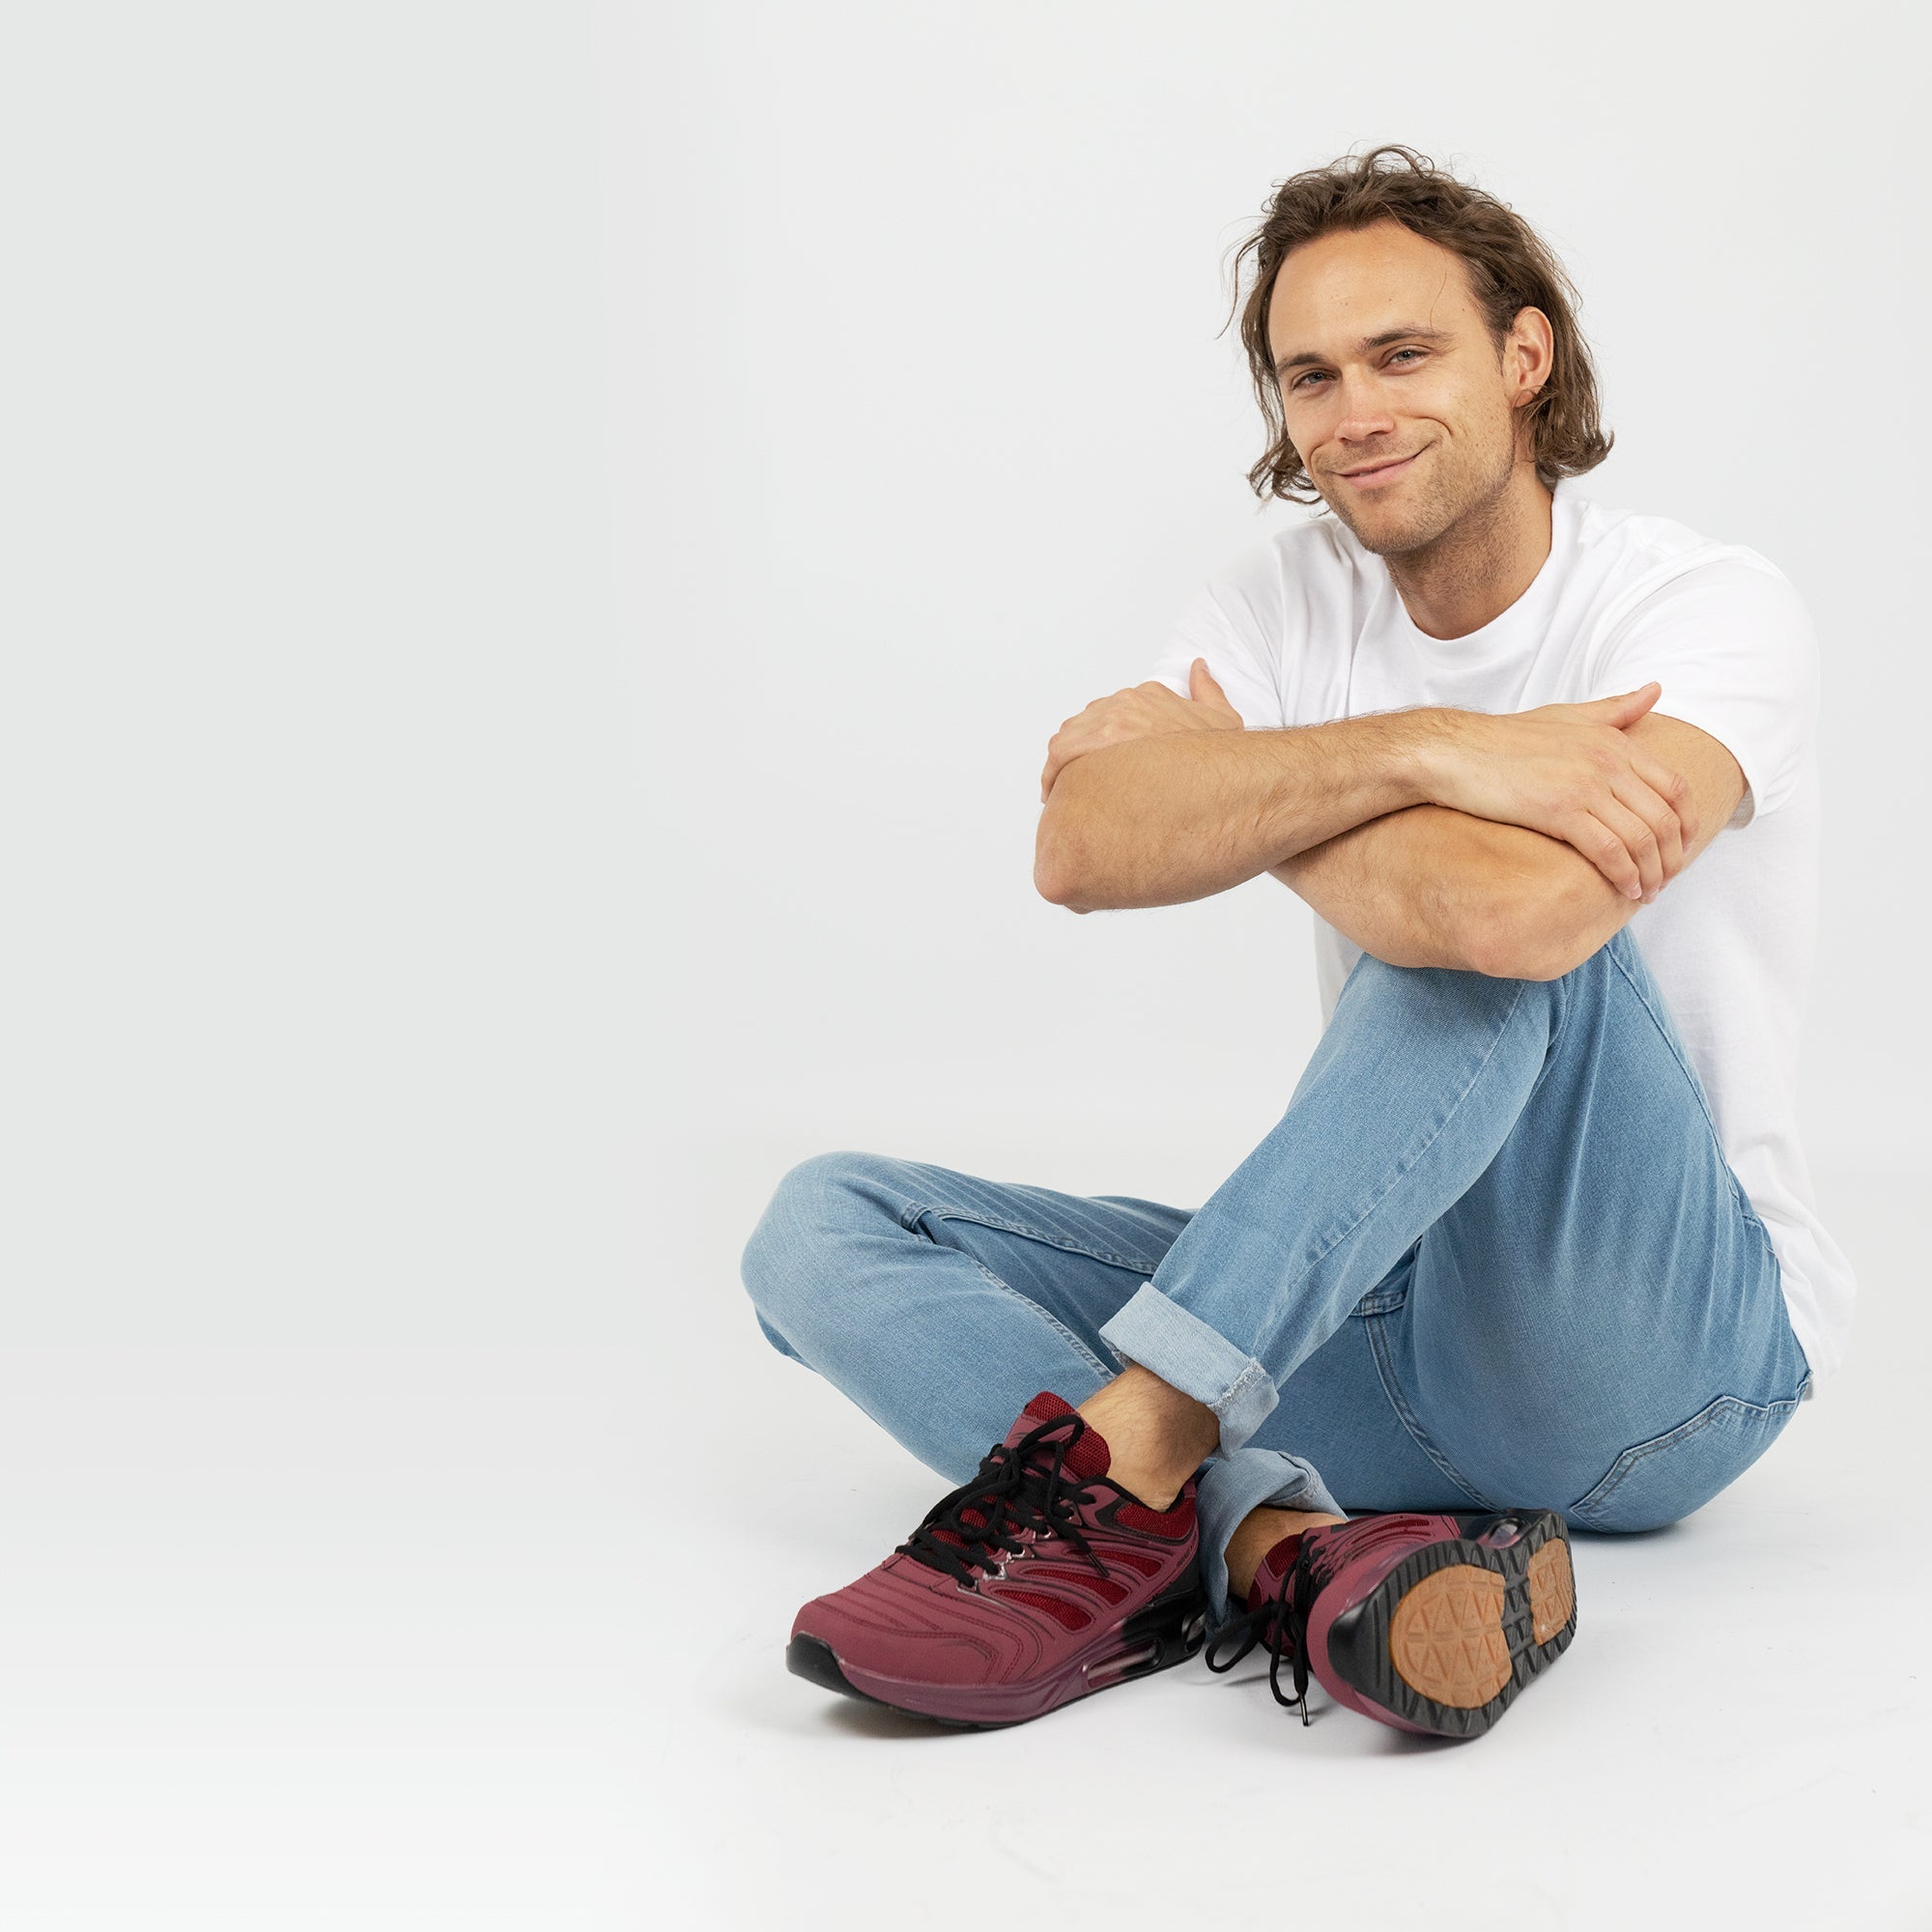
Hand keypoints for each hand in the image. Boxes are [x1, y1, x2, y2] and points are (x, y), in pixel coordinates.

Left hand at [1040, 658, 1243, 801]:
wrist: (1227, 772)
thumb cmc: (1223, 756)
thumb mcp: (1222, 717)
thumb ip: (1207, 690)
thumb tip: (1199, 667)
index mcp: (1148, 697)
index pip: (1106, 714)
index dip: (1094, 741)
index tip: (1091, 761)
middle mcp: (1126, 704)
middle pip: (1082, 726)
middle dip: (1074, 755)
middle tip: (1068, 782)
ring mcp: (1111, 722)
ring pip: (1067, 740)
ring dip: (1061, 765)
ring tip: (1058, 792)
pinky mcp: (1100, 743)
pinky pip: (1062, 754)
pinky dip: (1052, 773)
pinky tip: (1052, 793)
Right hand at [1420, 682, 1698, 901]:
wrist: (1453, 751)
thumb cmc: (1503, 738)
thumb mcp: (1567, 714)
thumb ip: (1615, 709)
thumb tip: (1655, 690)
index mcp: (1614, 741)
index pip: (1675, 787)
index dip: (1687, 824)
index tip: (1681, 849)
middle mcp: (1607, 761)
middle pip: (1664, 819)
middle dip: (1671, 858)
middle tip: (1664, 880)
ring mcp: (1585, 786)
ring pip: (1641, 839)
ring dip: (1650, 874)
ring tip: (1645, 893)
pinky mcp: (1559, 810)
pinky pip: (1608, 851)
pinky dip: (1623, 875)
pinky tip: (1623, 890)